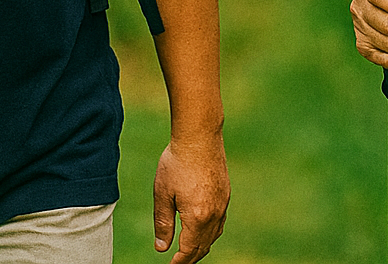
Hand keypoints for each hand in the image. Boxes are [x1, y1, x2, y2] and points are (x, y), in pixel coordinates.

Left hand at [153, 134, 228, 263]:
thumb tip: (161, 248)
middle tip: (178, 262)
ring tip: (189, 250)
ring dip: (202, 246)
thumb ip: (163, 223)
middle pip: (204, 246)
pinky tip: (201, 229)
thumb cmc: (177, 162)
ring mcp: (223, 203)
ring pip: (215, 235)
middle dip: (191, 257)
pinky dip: (211, 232)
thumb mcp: (162, 194)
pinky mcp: (226, 193)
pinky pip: (220, 222)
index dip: (180, 262)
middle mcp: (215, 213)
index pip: (189, 250)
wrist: (199, 136)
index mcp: (197, 217)